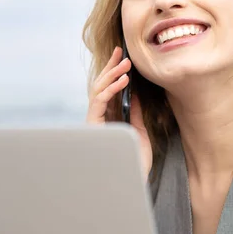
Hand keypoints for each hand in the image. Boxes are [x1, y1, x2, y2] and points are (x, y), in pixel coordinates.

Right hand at [86, 46, 152, 177]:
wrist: (133, 181)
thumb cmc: (135, 160)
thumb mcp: (139, 130)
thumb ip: (134, 112)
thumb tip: (134, 92)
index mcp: (109, 117)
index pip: (109, 89)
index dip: (115, 71)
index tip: (124, 56)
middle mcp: (99, 118)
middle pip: (101, 86)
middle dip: (111, 67)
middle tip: (122, 52)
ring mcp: (95, 122)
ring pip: (98, 90)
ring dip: (112, 75)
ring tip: (126, 64)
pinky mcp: (93, 126)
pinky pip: (99, 102)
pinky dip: (110, 89)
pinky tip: (123, 80)